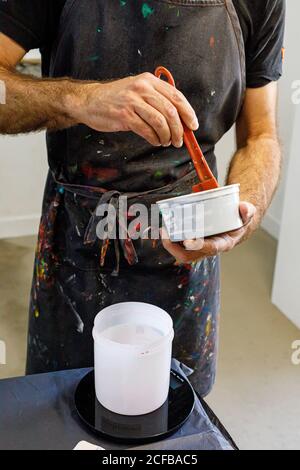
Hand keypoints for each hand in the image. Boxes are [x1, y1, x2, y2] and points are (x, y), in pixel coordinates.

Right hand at [69, 73, 198, 146]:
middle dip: (178, 129)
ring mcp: (132, 101)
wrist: (89, 101)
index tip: (193, 126)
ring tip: (166, 142)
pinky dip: (154, 139)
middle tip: (179, 140)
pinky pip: (146, 130)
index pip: (176, 96)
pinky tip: (155, 141)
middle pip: (170, 111)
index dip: (188, 113)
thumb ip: (157, 100)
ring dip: (167, 136)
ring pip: (160, 121)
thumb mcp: (138, 91)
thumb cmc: (116, 99)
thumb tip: (179, 120)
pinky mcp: (124, 115)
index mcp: (149, 81)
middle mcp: (142, 88)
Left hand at [161, 202, 256, 263]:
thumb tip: (244, 209)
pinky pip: (179, 247)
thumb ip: (247, 210)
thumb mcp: (246, 213)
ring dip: (170, 245)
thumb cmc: (238, 219)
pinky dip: (171, 240)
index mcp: (223, 243)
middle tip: (167, 233)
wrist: (234, 223)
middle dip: (175, 248)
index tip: (187, 241)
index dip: (199, 246)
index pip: (211, 248)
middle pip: (190, 256)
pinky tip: (165, 229)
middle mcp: (210, 248)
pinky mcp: (192, 244)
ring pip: (182, 254)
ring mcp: (200, 248)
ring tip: (163, 231)